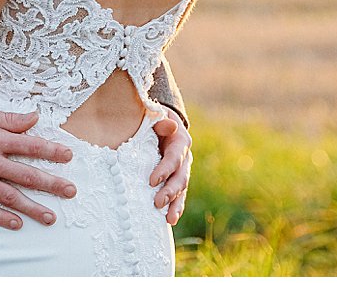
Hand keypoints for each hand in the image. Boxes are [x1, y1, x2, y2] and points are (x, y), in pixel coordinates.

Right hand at [0, 102, 75, 230]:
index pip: (30, 146)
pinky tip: (15, 223)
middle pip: (26, 175)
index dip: (52, 151)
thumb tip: (34, 117)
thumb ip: (8, 119)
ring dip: (31, 207)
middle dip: (51, 184)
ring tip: (50, 217)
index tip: (69, 157)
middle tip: (70, 191)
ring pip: (9, 196)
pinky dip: (0, 217)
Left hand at [150, 109, 192, 225]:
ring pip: (182, 189)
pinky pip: (179, 195)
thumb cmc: (152, 119)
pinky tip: (171, 220)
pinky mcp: (177, 180)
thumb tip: (170, 126)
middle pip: (180, 177)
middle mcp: (184, 157)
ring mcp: (182, 170)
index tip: (152, 180)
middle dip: (170, 191)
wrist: (159, 122)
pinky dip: (176, 207)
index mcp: (180, 140)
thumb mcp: (156, 115)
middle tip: (157, 203)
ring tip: (169, 219)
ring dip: (176, 204)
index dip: (165, 169)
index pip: (174, 157)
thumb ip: (161, 121)